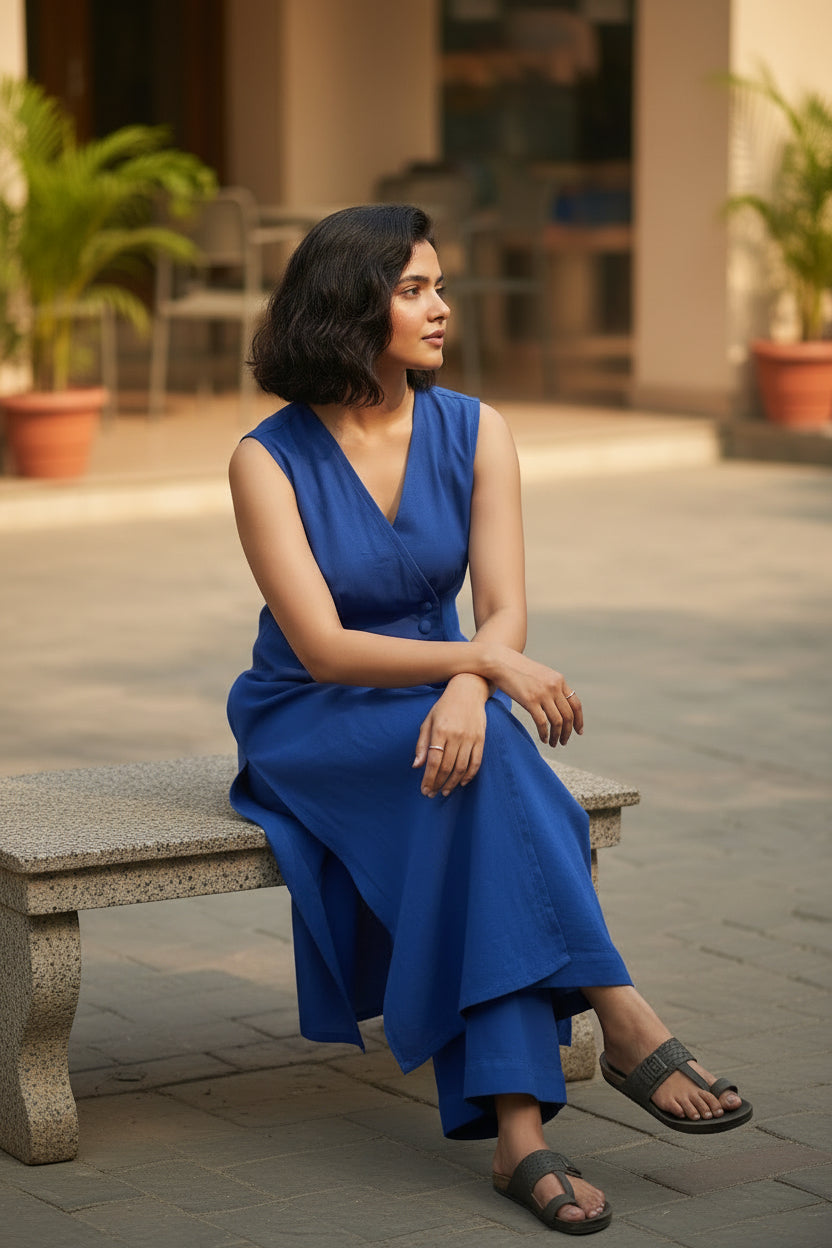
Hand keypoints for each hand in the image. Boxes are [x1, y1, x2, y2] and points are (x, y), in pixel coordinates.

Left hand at [412, 674, 488, 797]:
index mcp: (440, 731)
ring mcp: (470, 738)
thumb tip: (417, 766)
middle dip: (438, 784)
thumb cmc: (444, 707)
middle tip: (432, 794)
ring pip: (461, 768)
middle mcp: (456, 735)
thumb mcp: (428, 721)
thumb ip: (422, 744)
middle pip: (447, 767)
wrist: (468, 690)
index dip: (429, 779)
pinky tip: (461, 782)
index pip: (434, 761)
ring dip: (452, 783)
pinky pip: (476, 762)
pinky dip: (469, 775)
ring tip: (445, 791)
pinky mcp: (480, 739)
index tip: (425, 790)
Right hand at [490, 646, 582, 746]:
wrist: (500, 662)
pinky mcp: (530, 700)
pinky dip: (545, 734)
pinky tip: (543, 739)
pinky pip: (542, 723)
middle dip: (568, 732)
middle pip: (568, 715)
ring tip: (554, 743)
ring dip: (557, 736)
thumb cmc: (517, 669)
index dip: (579, 720)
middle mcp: (554, 687)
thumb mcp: (540, 674)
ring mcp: (542, 693)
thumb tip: (556, 703)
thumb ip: (550, 686)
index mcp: (559, 680)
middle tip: (564, 741)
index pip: (575, 704)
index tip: (578, 731)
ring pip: (557, 722)